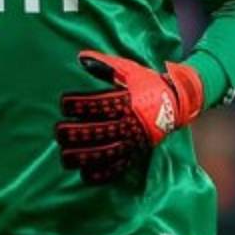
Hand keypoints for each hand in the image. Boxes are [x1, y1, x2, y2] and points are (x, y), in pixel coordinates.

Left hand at [55, 50, 203, 184]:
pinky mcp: (136, 153)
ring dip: (82, 156)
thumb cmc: (147, 83)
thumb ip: (105, 65)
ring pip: (104, 153)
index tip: (64, 104)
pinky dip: (101, 173)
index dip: (77, 105)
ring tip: (65, 157)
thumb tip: (81, 59)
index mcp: (125, 101)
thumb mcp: (129, 70)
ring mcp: (132, 141)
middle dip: (74, 133)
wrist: (176, 102)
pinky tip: (85, 175)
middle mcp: (128, 123)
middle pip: (96, 131)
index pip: (96, 104)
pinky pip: (118, 167)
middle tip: (59, 132)